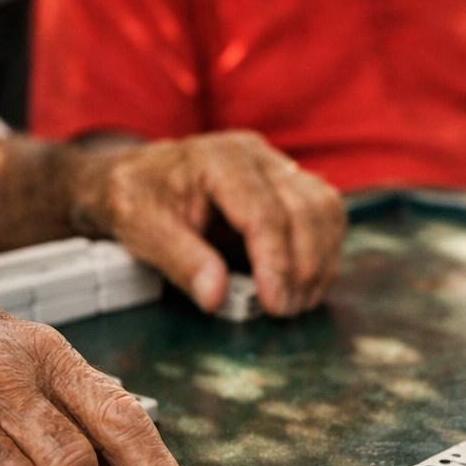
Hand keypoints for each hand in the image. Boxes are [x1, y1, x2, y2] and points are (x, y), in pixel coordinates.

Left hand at [73, 131, 345, 316]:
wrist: (139, 177)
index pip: (264, 212)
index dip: (276, 262)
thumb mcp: (143, 229)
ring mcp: (278, 165)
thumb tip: (215, 296)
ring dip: (322, 259)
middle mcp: (256, 155)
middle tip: (289, 310)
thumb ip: (180, 260)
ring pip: (326, 208)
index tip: (275, 303)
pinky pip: (326, 213)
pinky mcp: (290, 183)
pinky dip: (325, 249)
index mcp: (218, 159)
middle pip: (305, 208)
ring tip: (301, 300)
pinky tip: (308, 281)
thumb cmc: (139, 199)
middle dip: (305, 266)